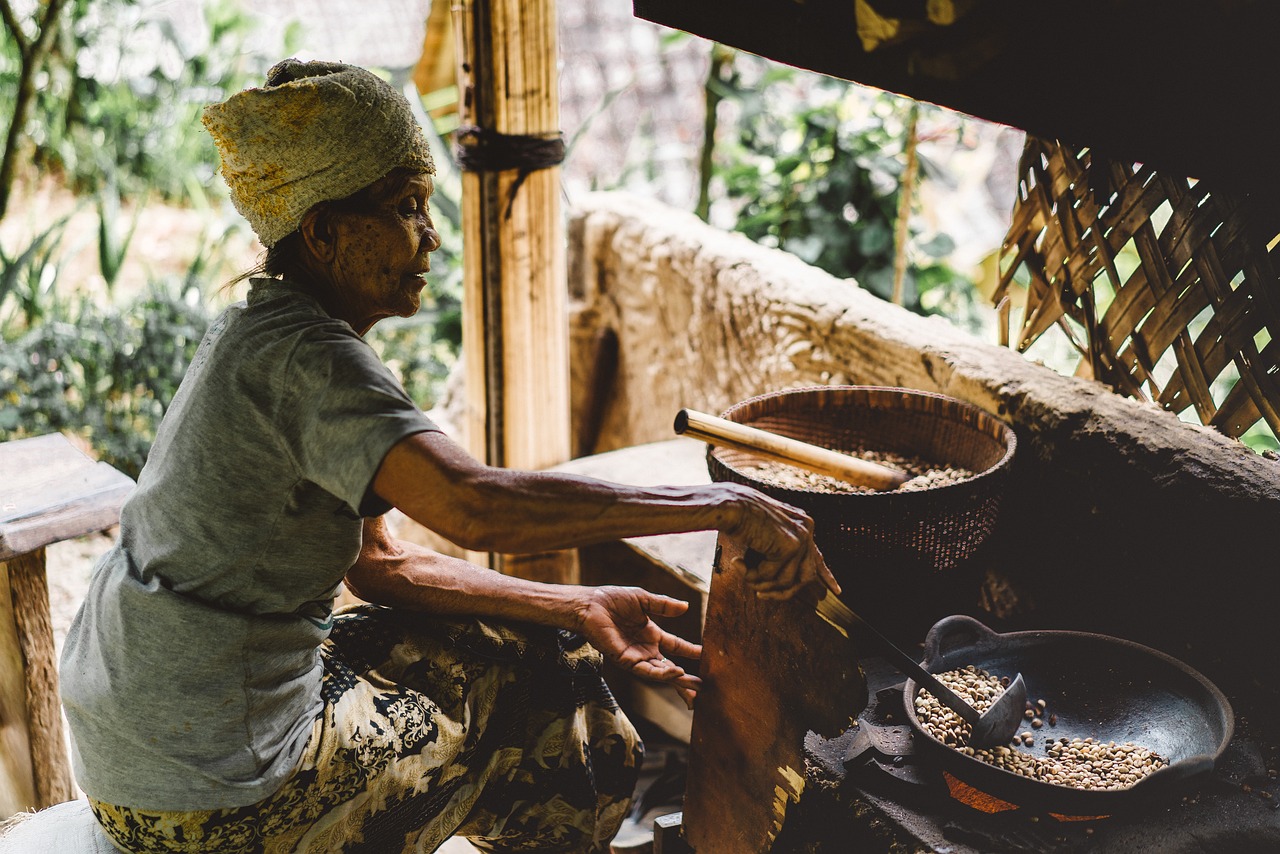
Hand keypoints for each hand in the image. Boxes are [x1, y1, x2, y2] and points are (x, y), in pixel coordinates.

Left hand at [574, 585, 702, 708]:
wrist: (591, 604)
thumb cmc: (613, 599)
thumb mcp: (643, 599)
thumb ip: (664, 605)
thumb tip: (686, 606)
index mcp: (651, 635)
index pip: (675, 646)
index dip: (690, 651)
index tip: (706, 655)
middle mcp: (645, 649)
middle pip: (670, 667)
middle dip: (686, 679)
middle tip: (703, 686)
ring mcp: (635, 656)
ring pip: (660, 673)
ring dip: (677, 679)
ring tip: (694, 684)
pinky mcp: (625, 660)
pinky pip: (646, 670)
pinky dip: (661, 673)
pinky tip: (676, 672)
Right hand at [720, 482, 840, 599]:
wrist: (729, 505)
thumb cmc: (740, 517)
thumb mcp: (765, 533)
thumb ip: (779, 551)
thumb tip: (784, 582)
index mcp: (802, 524)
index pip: (817, 556)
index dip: (826, 576)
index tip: (837, 591)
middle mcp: (806, 529)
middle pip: (805, 577)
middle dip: (783, 592)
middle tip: (761, 594)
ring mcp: (801, 537)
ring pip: (786, 581)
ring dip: (760, 582)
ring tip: (742, 572)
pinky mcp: (789, 546)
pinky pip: (771, 576)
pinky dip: (752, 575)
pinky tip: (739, 562)